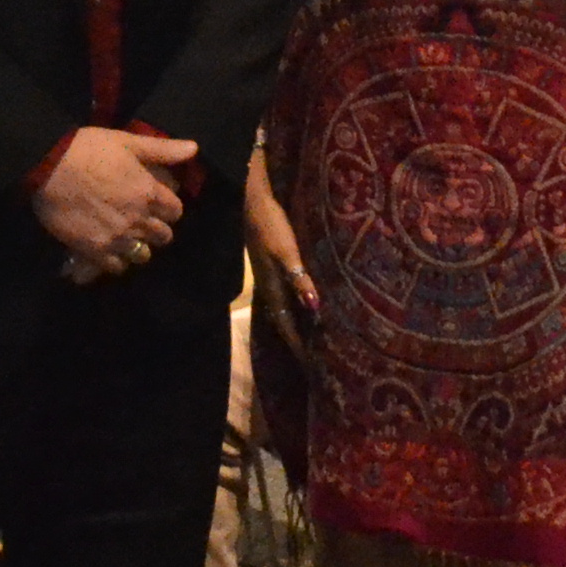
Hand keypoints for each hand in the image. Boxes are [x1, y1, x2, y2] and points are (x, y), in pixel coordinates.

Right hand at [35, 125, 196, 282]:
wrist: (47, 166)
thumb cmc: (88, 148)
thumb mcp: (128, 141)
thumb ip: (162, 150)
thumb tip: (194, 149)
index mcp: (149, 192)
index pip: (176, 212)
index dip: (169, 208)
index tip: (159, 204)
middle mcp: (138, 219)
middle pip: (163, 236)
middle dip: (157, 229)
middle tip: (143, 221)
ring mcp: (117, 238)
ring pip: (143, 254)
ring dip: (139, 246)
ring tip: (127, 237)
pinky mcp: (94, 250)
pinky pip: (117, 267)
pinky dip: (116, 261)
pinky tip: (109, 250)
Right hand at [240, 167, 317, 340]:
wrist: (251, 202)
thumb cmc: (271, 227)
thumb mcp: (287, 253)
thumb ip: (299, 280)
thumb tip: (314, 309)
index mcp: (272, 288)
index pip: (286, 324)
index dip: (296, 344)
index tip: (308, 364)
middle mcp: (269, 286)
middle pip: (283, 319)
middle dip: (295, 338)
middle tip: (311, 354)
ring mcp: (268, 275)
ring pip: (282, 306)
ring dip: (294, 321)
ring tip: (309, 333)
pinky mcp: (270, 264)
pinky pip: (283, 291)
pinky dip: (293, 302)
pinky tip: (302, 299)